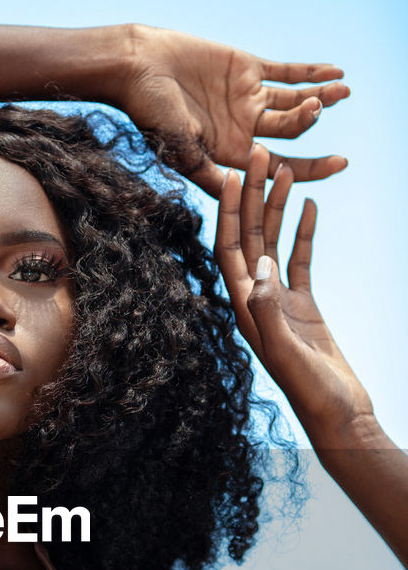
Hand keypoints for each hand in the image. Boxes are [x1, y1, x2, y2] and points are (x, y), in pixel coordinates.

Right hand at [115, 25, 349, 196]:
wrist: (138, 68)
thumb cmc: (152, 114)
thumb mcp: (183, 152)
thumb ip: (212, 174)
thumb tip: (238, 197)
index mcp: (231, 154)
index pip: (279, 167)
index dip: (310, 168)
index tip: (339, 164)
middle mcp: (243, 129)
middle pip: (291, 133)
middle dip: (313, 125)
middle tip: (325, 109)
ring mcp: (247, 99)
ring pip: (292, 101)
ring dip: (319, 97)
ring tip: (342, 92)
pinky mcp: (246, 69)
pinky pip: (286, 72)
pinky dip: (310, 72)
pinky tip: (334, 72)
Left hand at [215, 143, 374, 440]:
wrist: (339, 416)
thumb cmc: (311, 393)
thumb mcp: (287, 352)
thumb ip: (269, 311)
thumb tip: (257, 267)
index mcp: (243, 309)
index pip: (230, 249)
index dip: (230, 210)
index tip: (234, 172)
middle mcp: (255, 301)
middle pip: (248, 237)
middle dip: (251, 195)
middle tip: (258, 153)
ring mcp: (280, 302)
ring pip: (273, 242)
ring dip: (277, 206)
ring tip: (283, 168)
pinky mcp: (303, 306)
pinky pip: (299, 260)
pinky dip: (303, 231)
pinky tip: (310, 203)